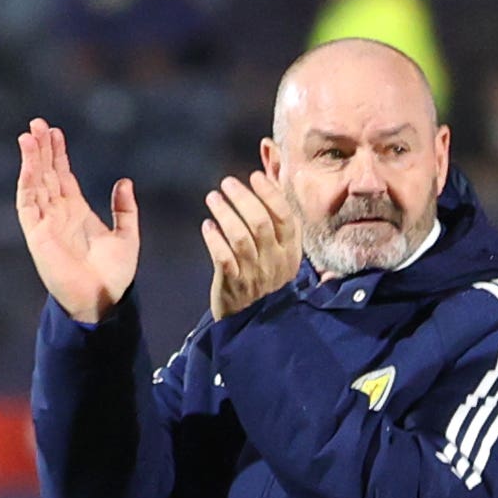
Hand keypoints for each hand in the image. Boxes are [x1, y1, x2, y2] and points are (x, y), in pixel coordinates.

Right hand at [16, 118, 138, 323]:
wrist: (103, 299)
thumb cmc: (115, 275)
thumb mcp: (127, 236)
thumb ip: (125, 209)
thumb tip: (124, 181)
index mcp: (77, 212)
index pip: (63, 176)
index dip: (58, 153)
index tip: (55, 131)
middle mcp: (58, 215)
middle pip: (46, 174)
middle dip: (41, 149)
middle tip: (37, 123)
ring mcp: (46, 224)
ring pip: (35, 184)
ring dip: (31, 160)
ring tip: (29, 135)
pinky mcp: (37, 235)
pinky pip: (28, 204)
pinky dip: (27, 183)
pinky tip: (28, 164)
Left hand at [201, 172, 301, 319]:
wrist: (256, 321)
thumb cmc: (267, 278)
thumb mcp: (283, 253)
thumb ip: (280, 223)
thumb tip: (271, 182)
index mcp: (290, 251)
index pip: (284, 217)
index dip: (270, 194)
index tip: (254, 176)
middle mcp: (274, 261)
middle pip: (259, 222)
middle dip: (242, 197)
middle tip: (227, 183)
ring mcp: (254, 274)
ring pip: (239, 237)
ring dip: (224, 213)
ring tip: (213, 198)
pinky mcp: (233, 284)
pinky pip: (223, 258)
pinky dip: (214, 239)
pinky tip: (207, 226)